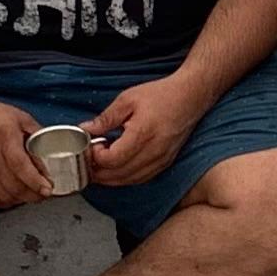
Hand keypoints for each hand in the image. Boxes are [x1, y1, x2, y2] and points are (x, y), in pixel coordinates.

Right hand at [0, 83, 51, 211]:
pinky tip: (11, 195)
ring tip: (29, 194)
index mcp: (3, 136)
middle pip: (14, 186)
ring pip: (3, 196)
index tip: (48, 189)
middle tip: (43, 193)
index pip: (21, 166)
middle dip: (33, 195)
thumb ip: (37, 134)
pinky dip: (4, 202)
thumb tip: (52, 154)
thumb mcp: (18, 117)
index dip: (36, 182)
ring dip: (20, 200)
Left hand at [85, 73, 213, 185]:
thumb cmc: (162, 95)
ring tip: (98, 168)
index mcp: (142, 134)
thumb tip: (86, 129)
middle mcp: (153, 152)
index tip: (91, 145)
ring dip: (110, 179)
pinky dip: (125, 178)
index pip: (112, 159)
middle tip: (87, 162)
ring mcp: (161, 160)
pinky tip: (116, 170)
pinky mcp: (165, 163)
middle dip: (98, 172)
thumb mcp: (127, 100)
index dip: (96, 157)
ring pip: (129, 181)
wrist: (190, 97)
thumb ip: (105, 118)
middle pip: (118, 175)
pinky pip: (141, 179)